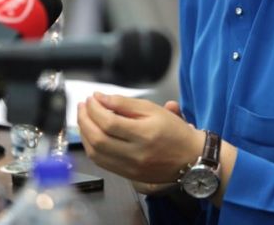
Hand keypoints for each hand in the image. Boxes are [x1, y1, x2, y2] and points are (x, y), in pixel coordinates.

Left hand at [77, 93, 203, 183]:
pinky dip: (91, 147)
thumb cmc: (175, 132)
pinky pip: (101, 162)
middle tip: (83, 106)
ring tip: (84, 119)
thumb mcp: (154, 109)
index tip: (92, 98)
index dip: (95, 109)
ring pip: (96, 153)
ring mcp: (130, 167)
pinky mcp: (127, 175)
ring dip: (84, 134)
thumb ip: (125, 103)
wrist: (190, 157)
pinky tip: (91, 136)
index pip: (109, 122)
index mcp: (145, 134)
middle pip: (99, 138)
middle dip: (85, 120)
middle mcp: (136, 153)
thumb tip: (101, 98)